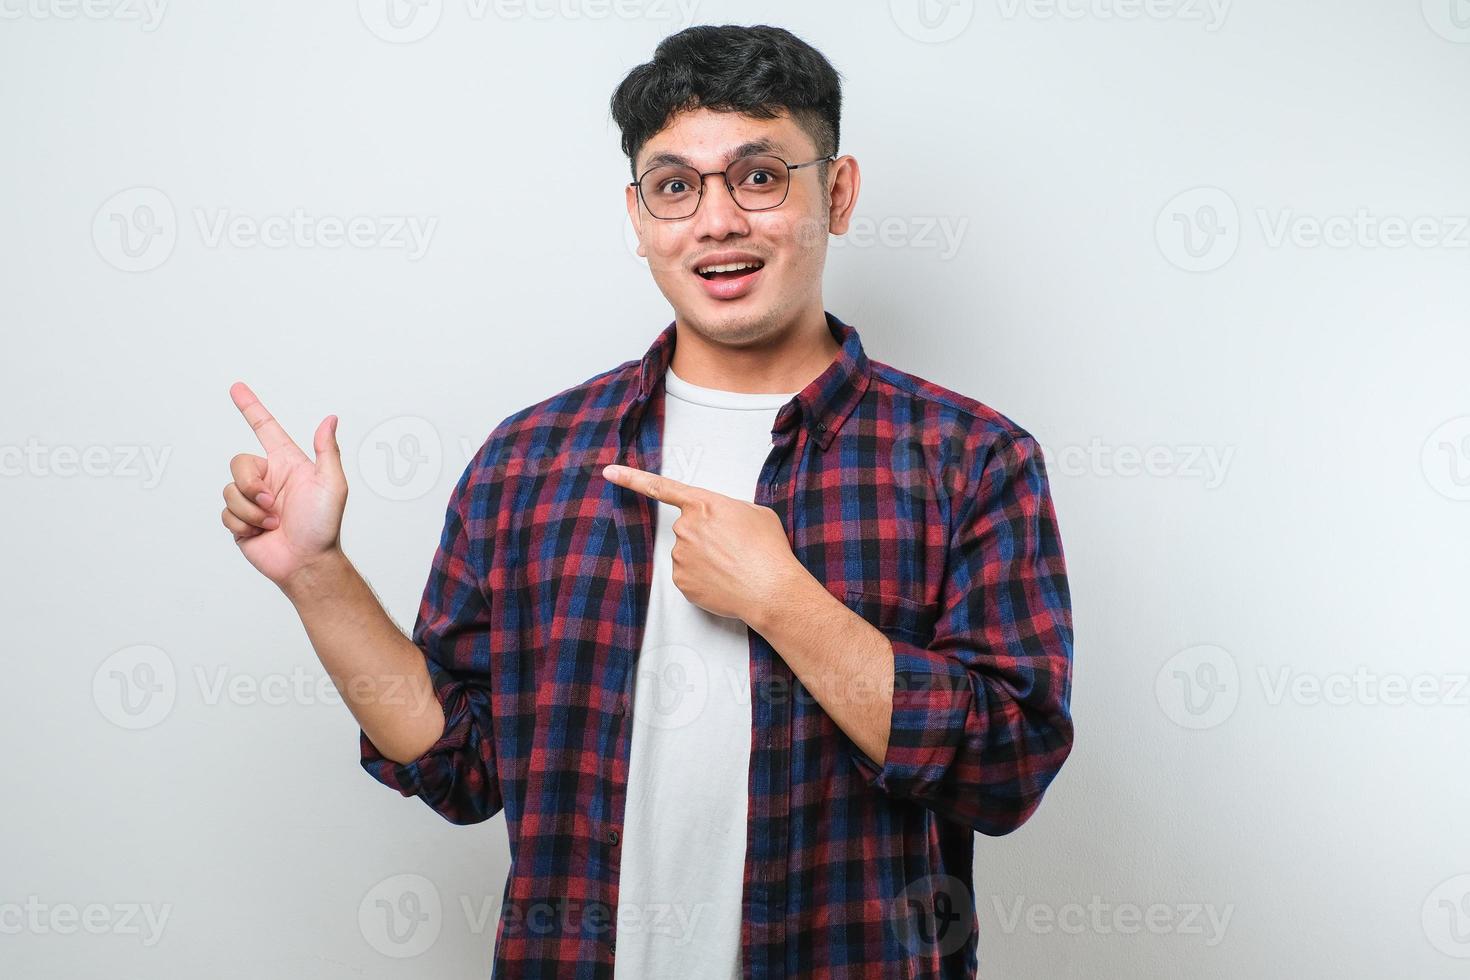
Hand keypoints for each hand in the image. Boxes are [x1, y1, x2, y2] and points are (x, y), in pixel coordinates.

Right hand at [222, 381, 347, 587]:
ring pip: (230, 490)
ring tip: (273, 523)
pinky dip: (244, 525)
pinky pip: (226, 513)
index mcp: (288, 464)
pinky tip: (262, 533)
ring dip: (252, 511)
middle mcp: (268, 478)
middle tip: (273, 505)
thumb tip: (330, 419)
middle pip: (238, 462)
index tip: (236, 388)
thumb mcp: (332, 485)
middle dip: (251, 486)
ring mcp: (253, 499)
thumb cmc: (324, 526)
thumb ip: (328, 451)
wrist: (307, 562)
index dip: (251, 407)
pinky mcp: (240, 520)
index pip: (265, 428)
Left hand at [601, 463, 803, 623]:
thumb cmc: (768, 550)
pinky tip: (724, 581)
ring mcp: (680, 556)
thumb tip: (720, 521)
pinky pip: (689, 576)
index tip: (609, 472)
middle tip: (734, 549)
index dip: (631, 478)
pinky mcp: (681, 582)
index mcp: (703, 504)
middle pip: (688, 529)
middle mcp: (685, 528)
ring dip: (707, 559)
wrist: (771, 589)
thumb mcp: (754, 513)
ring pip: (688, 554)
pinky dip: (704, 579)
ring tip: (734, 567)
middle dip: (707, 537)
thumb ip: (728, 509)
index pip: (660, 487)